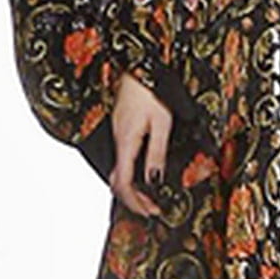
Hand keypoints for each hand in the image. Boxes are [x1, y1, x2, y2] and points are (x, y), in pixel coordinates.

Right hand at [110, 73, 171, 215]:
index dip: (136, 201)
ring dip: (131, 188)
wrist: (139, 67)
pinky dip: (131, 175)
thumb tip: (155, 181)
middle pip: (117, 181)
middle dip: (133, 200)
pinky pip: (122, 159)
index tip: (151, 212)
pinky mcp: (122, 129)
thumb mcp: (162, 123)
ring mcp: (118, 135)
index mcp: (126, 142)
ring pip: (118, 171)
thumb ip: (157, 153)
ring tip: (148, 198)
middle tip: (151, 211)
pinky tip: (142, 175)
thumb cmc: (152, 90)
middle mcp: (118, 141)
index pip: (124, 183)